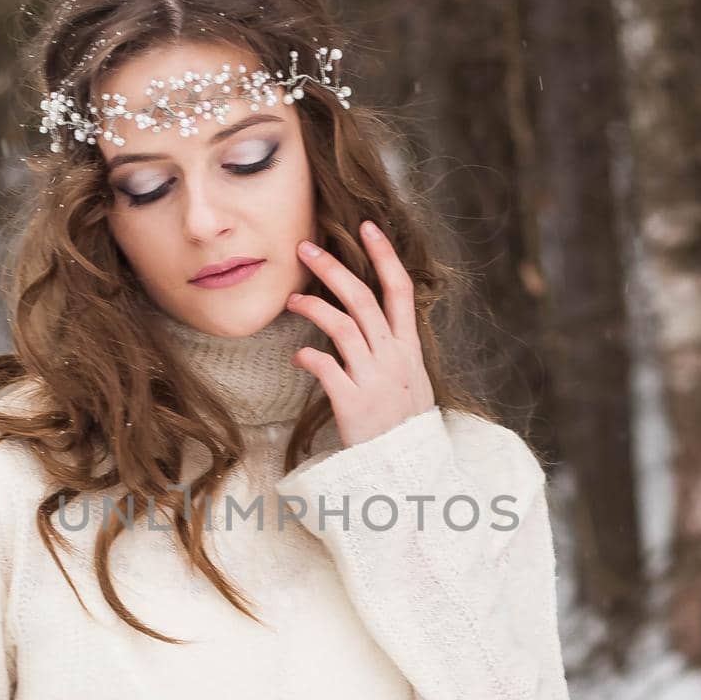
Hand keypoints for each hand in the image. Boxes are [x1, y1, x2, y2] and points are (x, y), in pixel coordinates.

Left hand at [286, 221, 435, 447]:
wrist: (407, 472)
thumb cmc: (402, 426)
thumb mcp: (410, 382)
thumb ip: (393, 350)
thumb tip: (371, 324)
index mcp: (408, 349)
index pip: (400, 290)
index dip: (384, 255)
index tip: (366, 227)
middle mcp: (393, 358)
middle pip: (362, 299)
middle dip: (333, 268)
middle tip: (304, 248)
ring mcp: (374, 380)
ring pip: (341, 327)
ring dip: (312, 308)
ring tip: (291, 301)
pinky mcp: (353, 404)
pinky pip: (325, 368)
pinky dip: (307, 358)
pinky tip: (296, 358)